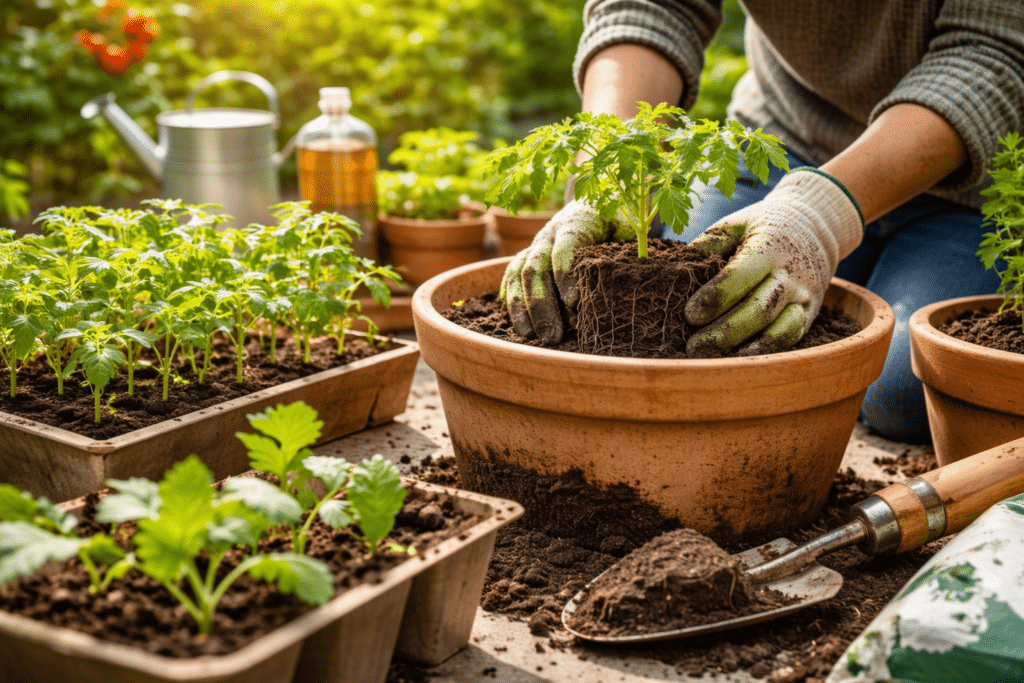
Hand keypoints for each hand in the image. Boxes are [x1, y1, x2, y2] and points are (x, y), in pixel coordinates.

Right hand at [500, 200, 633, 343]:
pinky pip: (512, 276)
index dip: (565, 275)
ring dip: (522, 307)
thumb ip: (629, 250)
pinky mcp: (528, 255)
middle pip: (537, 267)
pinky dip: (512, 299)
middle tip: (552, 336)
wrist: (595, 199)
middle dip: (541, 304)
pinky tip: (517, 323)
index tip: (574, 303)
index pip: (564, 248)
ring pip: (519, 273)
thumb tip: (637, 279)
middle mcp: (549, 234)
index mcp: (576, 222)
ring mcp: (535, 245)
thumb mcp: (629, 228)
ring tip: (530, 336)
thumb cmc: (617, 219)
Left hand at [684, 168, 863, 356]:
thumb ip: (708, 245)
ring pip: (778, 330)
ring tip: (713, 359)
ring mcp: (802, 297)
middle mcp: (789, 275)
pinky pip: (790, 339)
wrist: (815, 227)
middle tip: (692, 347)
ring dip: (745, 348)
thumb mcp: (736, 224)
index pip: (739, 276)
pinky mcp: (809, 314)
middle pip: (758, 310)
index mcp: (768, 247)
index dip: (714, 298)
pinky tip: (738, 360)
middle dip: (724, 332)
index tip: (688, 315)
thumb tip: (676, 273)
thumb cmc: (763, 228)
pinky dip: (765, 351)